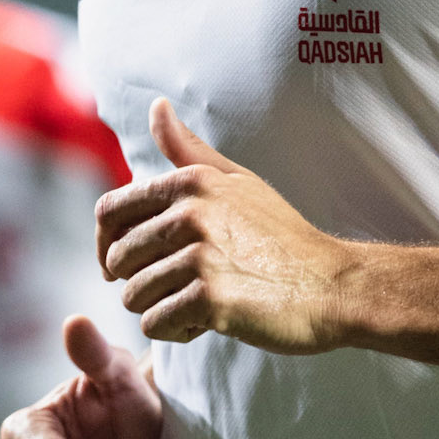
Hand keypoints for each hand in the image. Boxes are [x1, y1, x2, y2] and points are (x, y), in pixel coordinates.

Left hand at [97, 99, 353, 350]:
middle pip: (118, 259)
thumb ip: (189, 150)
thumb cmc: (284, 238)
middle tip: (175, 290)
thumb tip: (156, 106)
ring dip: (158, 309)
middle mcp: (190, 213)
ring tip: (196, 307)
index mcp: (190, 182)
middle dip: (137, 282)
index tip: (121, 265)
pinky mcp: (209, 298)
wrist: (333, 285)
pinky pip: (156, 324)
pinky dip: (175, 332)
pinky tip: (205, 325)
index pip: (110, 211)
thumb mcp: (238, 182)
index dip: (106, 243)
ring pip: (133, 295)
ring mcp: (199, 255)